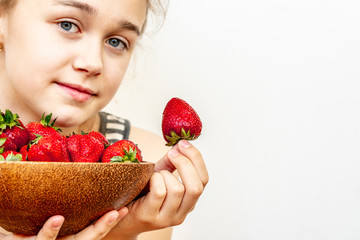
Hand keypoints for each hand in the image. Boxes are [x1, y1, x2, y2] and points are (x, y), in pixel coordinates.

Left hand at [0, 208, 127, 239]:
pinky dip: (51, 231)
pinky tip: (57, 219)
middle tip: (119, 212)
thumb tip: (78, 174)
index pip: (94, 228)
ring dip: (89, 230)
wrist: (9, 238)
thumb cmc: (30, 225)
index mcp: (69, 233)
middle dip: (105, 226)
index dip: (110, 220)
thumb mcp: (47, 212)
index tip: (125, 208)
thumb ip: (63, 200)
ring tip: (105, 216)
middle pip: (89, 237)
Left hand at [104, 140, 208, 239]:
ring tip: (156, 174)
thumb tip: (181, 144)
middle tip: (172, 152)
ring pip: (177, 189)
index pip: (204, 180)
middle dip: (185, 164)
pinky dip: (155, 179)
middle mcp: (182, 213)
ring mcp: (166, 218)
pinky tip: (148, 179)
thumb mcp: (160, 176)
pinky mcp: (150, 217)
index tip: (183, 144)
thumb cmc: (142, 193)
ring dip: (165, 174)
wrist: (120, 216)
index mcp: (189, 202)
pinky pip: (159, 192)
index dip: (196, 159)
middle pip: (196, 187)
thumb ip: (172, 162)